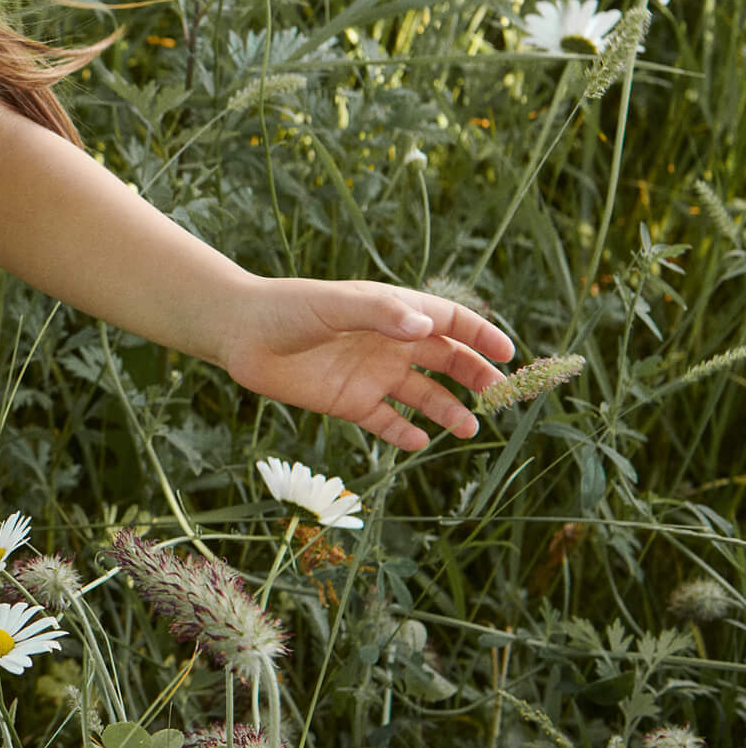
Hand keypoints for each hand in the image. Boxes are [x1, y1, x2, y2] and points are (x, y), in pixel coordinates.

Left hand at [216, 277, 515, 451]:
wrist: (240, 333)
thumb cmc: (287, 307)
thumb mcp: (333, 305)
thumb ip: (379, 314)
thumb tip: (426, 327)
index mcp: (392, 312)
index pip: (450, 321)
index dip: (480, 335)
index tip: (508, 353)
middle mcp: (389, 344)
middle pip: (446, 360)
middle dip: (476, 376)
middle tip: (500, 396)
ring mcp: (371, 374)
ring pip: (422, 395)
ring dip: (447, 410)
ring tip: (468, 427)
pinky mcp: (349, 402)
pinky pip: (386, 422)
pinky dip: (404, 433)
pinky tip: (419, 442)